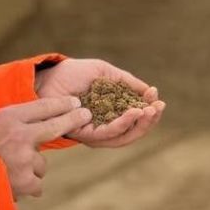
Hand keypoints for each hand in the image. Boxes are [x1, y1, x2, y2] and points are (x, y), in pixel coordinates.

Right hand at [0, 96, 91, 198]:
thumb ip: (15, 121)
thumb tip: (42, 117)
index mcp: (8, 118)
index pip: (42, 106)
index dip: (61, 104)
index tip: (75, 102)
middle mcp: (19, 135)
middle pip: (54, 126)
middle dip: (72, 119)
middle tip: (84, 114)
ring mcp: (23, 158)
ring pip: (41, 163)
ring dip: (31, 167)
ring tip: (9, 168)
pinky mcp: (25, 180)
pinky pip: (37, 182)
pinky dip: (28, 185)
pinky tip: (13, 182)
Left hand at [34, 58, 165, 148]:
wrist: (50, 76)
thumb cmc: (75, 73)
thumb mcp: (106, 73)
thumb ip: (127, 82)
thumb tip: (149, 90)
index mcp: (112, 111)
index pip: (137, 115)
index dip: (150, 107)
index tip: (157, 95)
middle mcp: (105, 124)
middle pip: (134, 130)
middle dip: (150, 120)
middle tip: (159, 107)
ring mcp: (96, 131)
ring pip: (124, 136)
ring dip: (139, 124)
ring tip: (148, 111)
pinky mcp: (85, 135)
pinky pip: (108, 134)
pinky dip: (123, 124)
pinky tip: (132, 112)